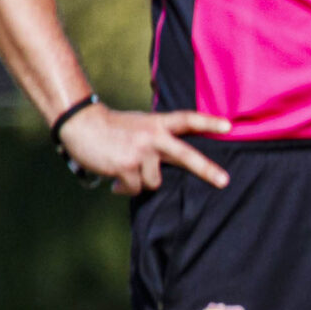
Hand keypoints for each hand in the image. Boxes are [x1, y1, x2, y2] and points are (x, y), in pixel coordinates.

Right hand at [59, 105, 231, 194]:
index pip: (188, 120)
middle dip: (207, 170)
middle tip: (224, 181)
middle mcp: (153, 137)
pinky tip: (115, 181)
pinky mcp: (126, 167)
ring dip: (140, 182)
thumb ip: (160, 138)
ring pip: (154, 182)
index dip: (209, 122)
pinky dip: (125, 189)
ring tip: (126, 170)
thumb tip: (173, 164)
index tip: (229, 126)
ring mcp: (140, 152)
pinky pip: (135, 189)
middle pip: (186, 155)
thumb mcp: (142, 125)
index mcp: (158, 123)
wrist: (81, 124)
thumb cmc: (114, 128)